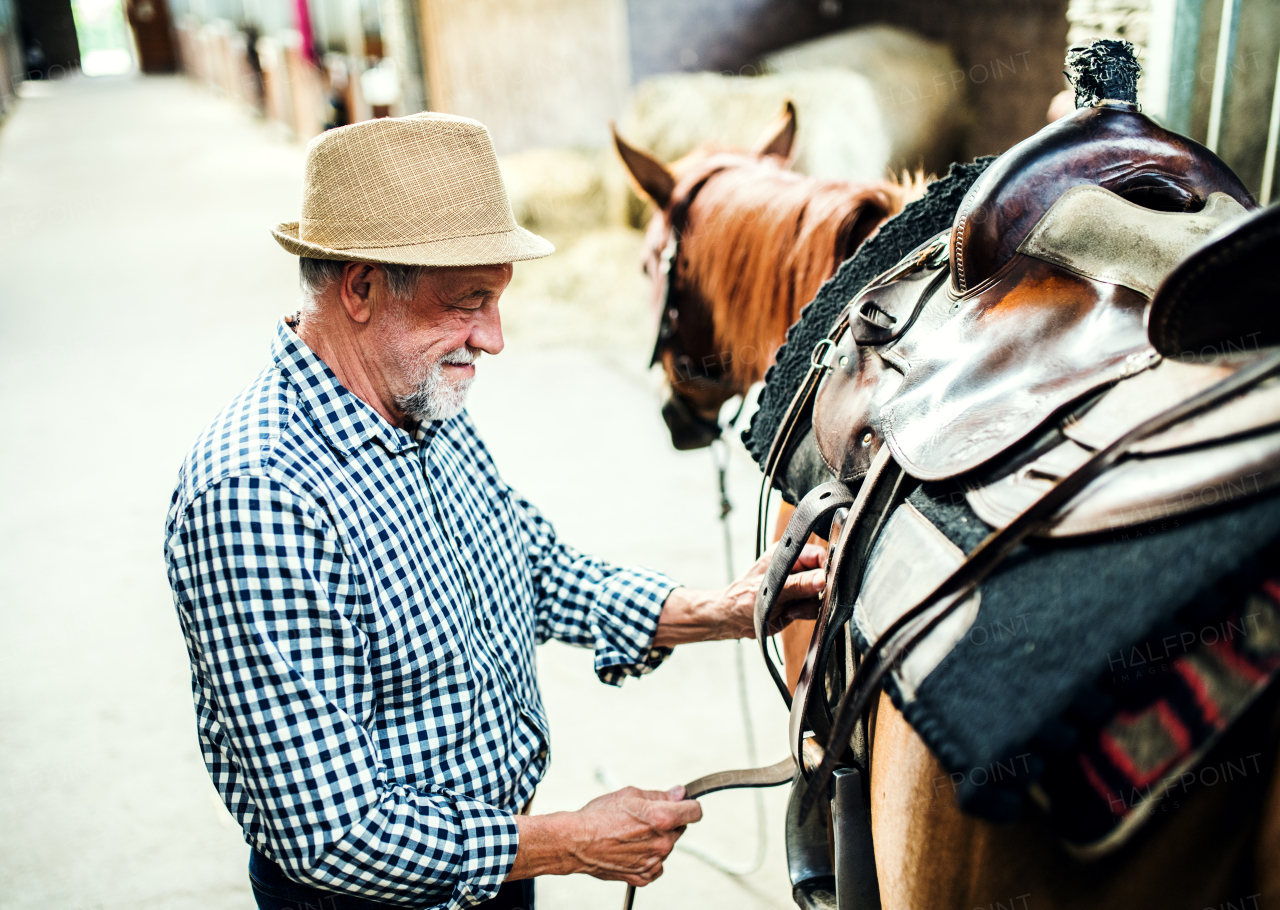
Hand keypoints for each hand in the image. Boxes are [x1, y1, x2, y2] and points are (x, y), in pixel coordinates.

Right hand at [508, 786, 701, 885]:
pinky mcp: (643, 876)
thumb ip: (660, 795)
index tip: (682, 804)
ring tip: (631, 833)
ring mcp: (654, 862)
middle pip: (679, 829)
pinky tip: (631, 848)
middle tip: (644, 817)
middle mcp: (662, 843)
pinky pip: (656, 865)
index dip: (688, 805)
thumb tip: (679, 794)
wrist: (575, 841)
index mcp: (662, 819)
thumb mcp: (631, 795)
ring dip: (656, 839)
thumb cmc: (598, 816)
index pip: (695, 812)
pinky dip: (648, 857)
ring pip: (666, 846)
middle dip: (668, 821)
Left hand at [729, 542, 827, 638]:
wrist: (733, 621)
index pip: (818, 555)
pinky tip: (790, 613)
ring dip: (810, 605)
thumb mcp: (772, 591)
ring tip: (791, 608)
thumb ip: (798, 584)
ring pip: (822, 593)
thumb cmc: (742, 599)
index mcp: (787, 554)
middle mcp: (795, 567)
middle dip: (817, 591)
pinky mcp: (800, 601)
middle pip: (824, 576)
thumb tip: (822, 579)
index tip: (824, 583)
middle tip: (803, 599)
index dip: (825, 568)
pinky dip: (806, 613)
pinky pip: (815, 606)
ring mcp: (799, 585)